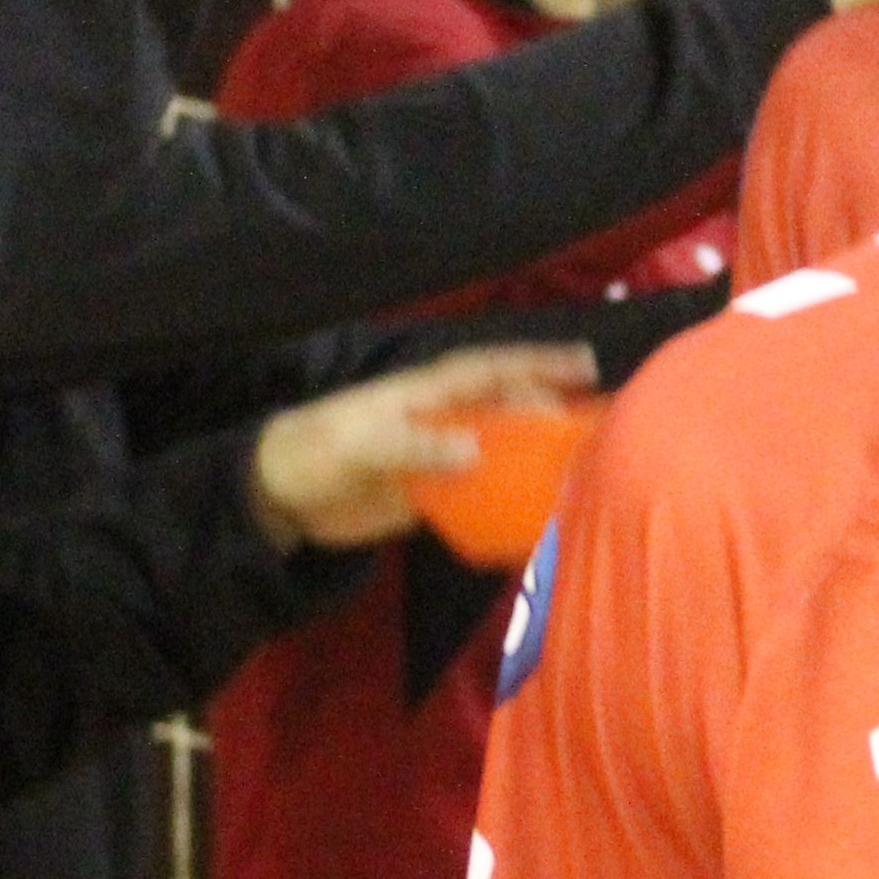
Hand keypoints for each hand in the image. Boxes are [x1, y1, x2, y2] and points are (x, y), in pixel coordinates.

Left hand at [248, 343, 598, 551]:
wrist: (278, 495)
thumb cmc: (317, 450)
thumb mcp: (360, 444)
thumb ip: (415, 444)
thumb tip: (476, 449)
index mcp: (427, 393)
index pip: (491, 370)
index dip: (537, 364)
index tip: (585, 363)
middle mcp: (444, 418)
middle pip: (507, 408)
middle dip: (552, 410)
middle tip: (600, 427)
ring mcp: (440, 457)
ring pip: (500, 449)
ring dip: (538, 456)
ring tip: (584, 470)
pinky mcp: (432, 495)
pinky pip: (480, 493)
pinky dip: (508, 500)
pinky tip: (536, 515)